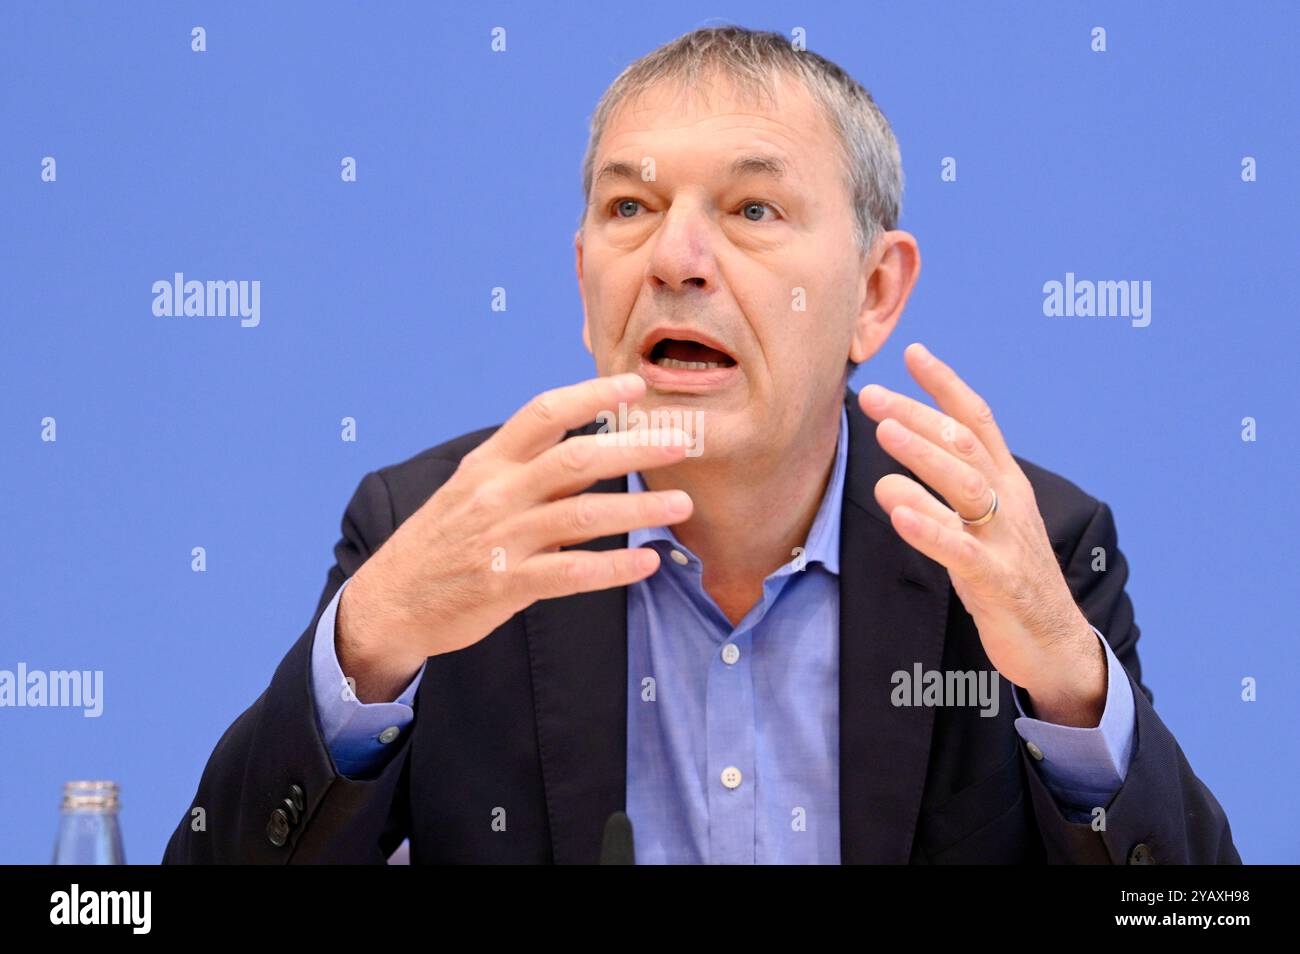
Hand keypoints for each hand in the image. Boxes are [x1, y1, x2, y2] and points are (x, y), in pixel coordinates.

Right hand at [338, 373, 692, 700]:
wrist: (390, 599)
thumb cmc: (444, 539)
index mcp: (489, 462)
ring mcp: (502, 539)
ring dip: (638, 507)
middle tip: (684, 442)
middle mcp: (496, 493)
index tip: (636, 386)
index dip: (592, 395)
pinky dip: (614, 568)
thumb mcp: (472, 488)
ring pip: (582, 515)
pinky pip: (571, 573)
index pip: (545, 413)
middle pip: (576, 459)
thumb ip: (526, 467)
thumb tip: (592, 444)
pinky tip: (648, 563)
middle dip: (635, 447)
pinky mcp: (506, 584)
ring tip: (682, 503)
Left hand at [858, 343, 1104, 726]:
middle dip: (917, 415)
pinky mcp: (998, 581)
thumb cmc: (1006, 575)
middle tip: (871, 395)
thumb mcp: (981, 522)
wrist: (1054, 642)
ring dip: (924, 457)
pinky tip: (898, 512)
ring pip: (966, 487)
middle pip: (964, 446)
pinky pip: (962, 551)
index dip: (945, 385)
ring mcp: (1006, 540)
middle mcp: (1009, 502)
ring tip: (884, 434)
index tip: (912, 352)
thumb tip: (898, 455)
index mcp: (1006, 482)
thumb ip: (949, 486)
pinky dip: (930, 529)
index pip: (978, 420)